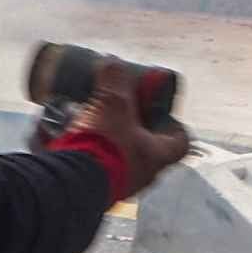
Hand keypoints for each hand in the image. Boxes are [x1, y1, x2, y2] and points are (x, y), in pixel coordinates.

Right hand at [75, 85, 192, 194]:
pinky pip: (95, 168)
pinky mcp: (94, 190)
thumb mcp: (112, 104)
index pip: (180, 142)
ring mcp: (118, 185)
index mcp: (157, 155)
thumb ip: (114, 80)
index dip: (175, 124)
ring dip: (109, 142)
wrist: (71, 184)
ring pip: (120, 159)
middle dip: (134, 129)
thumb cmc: (104, 147)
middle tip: (121, 111)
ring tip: (91, 122)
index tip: (162, 111)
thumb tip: (113, 62)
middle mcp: (142, 174)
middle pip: (147, 148)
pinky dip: (87, 154)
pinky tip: (71, 140)